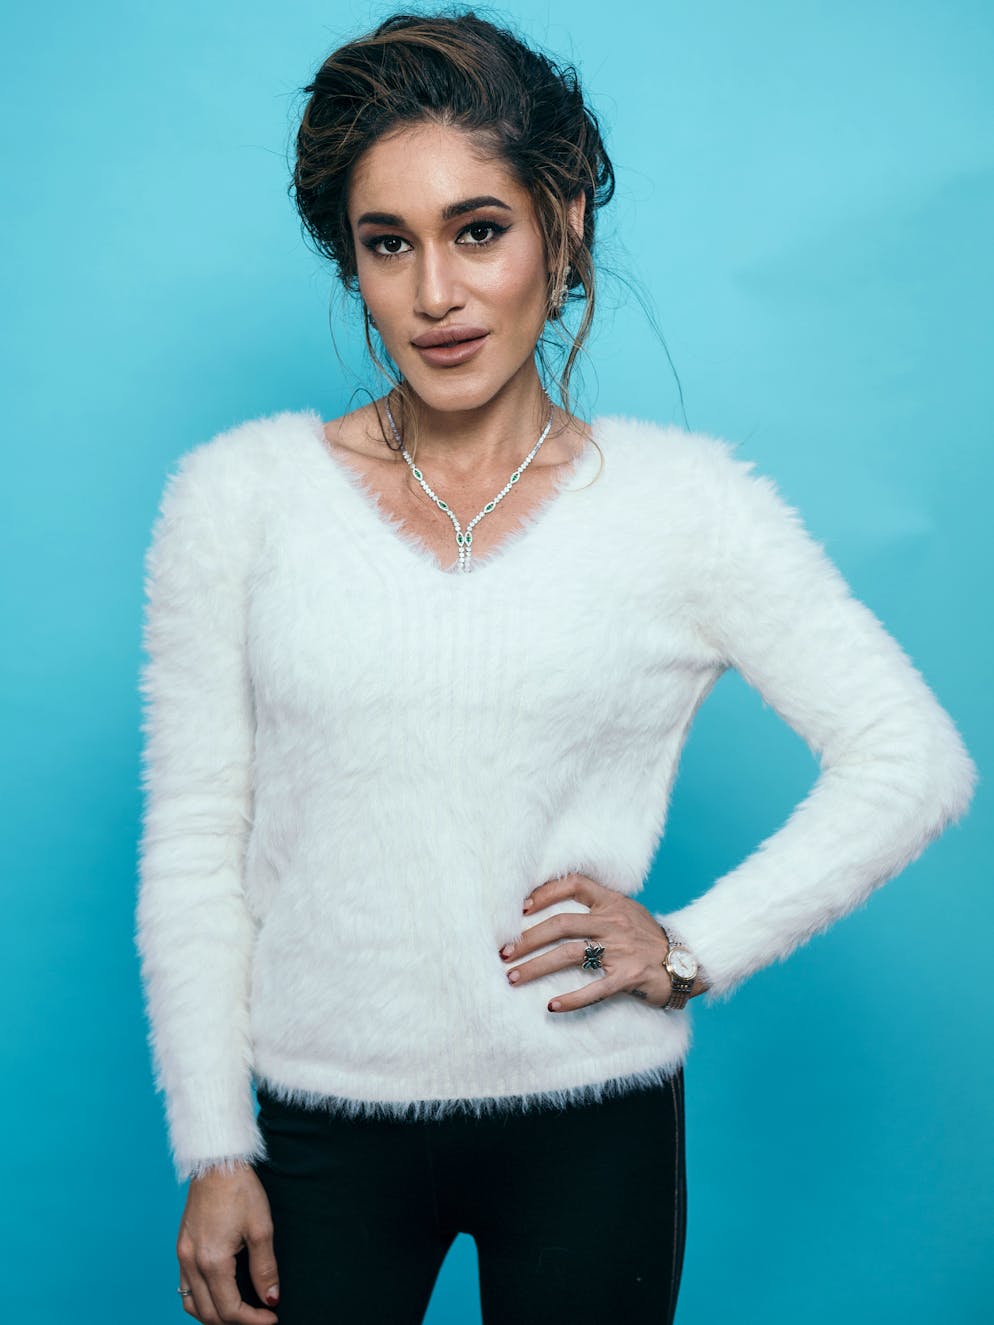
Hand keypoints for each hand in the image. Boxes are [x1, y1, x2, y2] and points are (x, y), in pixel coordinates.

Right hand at [176, 1162, 279, 1323]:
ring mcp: (182, 1256)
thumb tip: (271, 1298)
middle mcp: (192, 1263)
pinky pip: (185, 1288)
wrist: (217, 1163)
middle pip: (209, 1314)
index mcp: (213, 1260)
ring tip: (239, 1314)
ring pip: (191, 1306)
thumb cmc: (240, 1190)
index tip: (272, 1318)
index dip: (253, 1321)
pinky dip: (200, 1301)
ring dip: (214, 1316)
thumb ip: (265, 1268)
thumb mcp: (261, 1228)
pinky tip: (218, 1295)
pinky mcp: (181, 1248)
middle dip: (235, 1323)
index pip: (230, 1310)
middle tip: (259, 1318)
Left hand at [500, 873, 708, 1012]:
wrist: (686, 961)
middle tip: (503, 952)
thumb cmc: (647, 936)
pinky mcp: (628, 977)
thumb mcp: (626, 910)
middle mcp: (613, 922)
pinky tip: (551, 1006)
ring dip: (537, 966)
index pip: (574, 884)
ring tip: (512, 977)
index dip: (544, 892)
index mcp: (612, 902)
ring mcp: (621, 949)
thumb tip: (553, 905)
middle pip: (561, 924)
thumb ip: (597, 905)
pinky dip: (572, 999)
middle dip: (527, 938)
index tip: (519, 908)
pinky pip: (595, 989)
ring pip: (570, 954)